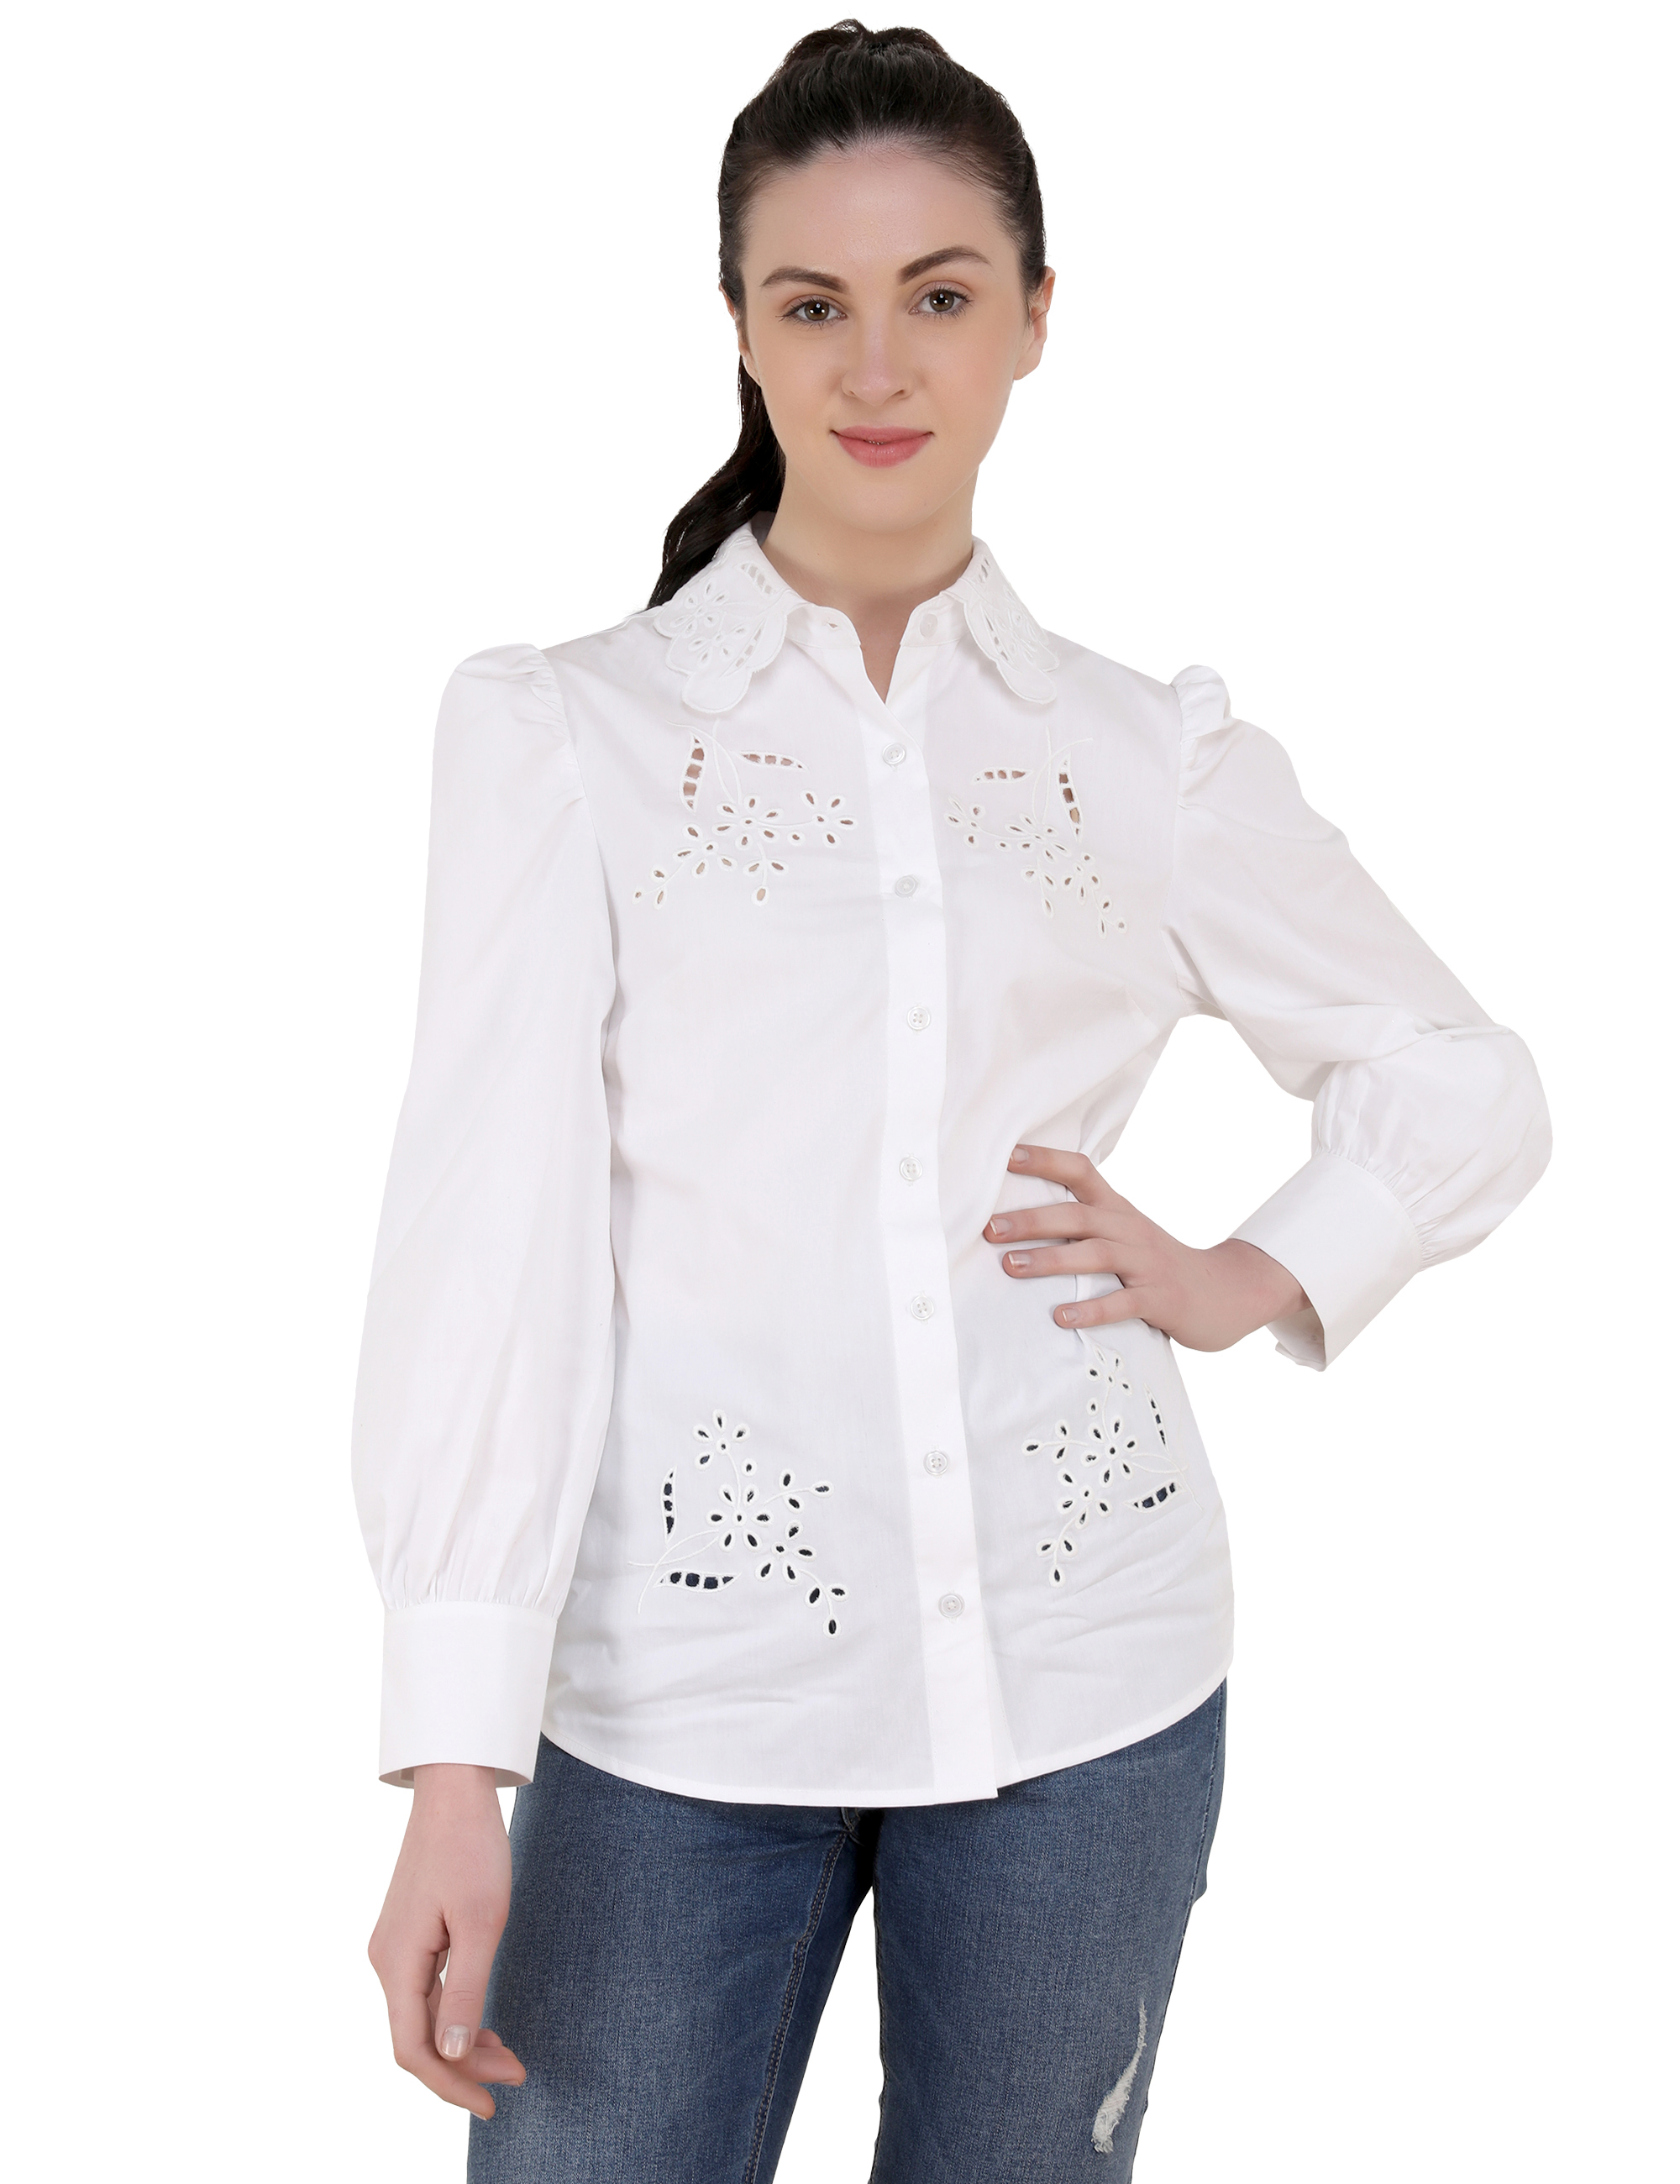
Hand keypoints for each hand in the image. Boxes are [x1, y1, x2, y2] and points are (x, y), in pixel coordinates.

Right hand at [367, 1763, 525, 2120]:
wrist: (454, 1789)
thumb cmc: (472, 1848)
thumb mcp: (481, 1922)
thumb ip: (467, 1990)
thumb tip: (453, 2054)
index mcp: (397, 1962)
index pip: (414, 2050)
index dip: (450, 2085)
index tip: (492, 2103)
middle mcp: (385, 1960)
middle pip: (417, 2038)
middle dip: (464, 2067)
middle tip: (517, 2076)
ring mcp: (394, 1946)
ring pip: (422, 2017)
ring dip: (463, 2042)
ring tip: (509, 2056)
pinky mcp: (408, 1933)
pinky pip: (425, 1992)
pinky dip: (456, 2014)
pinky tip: (485, 2021)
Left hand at [985, 1143, 1310, 1351]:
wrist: (1227, 1291)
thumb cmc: (1158, 1263)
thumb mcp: (1125, 1232)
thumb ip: (1084, 1222)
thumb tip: (1018, 1216)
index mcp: (1118, 1210)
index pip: (1081, 1172)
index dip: (1045, 1160)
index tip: (1006, 1155)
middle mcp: (1130, 1229)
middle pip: (1078, 1215)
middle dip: (1031, 1220)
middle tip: (989, 1228)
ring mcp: (1147, 1263)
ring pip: (1096, 1255)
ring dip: (1051, 1260)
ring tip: (1011, 1267)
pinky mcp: (1160, 1299)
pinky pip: (1123, 1303)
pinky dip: (1091, 1309)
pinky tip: (1061, 1317)